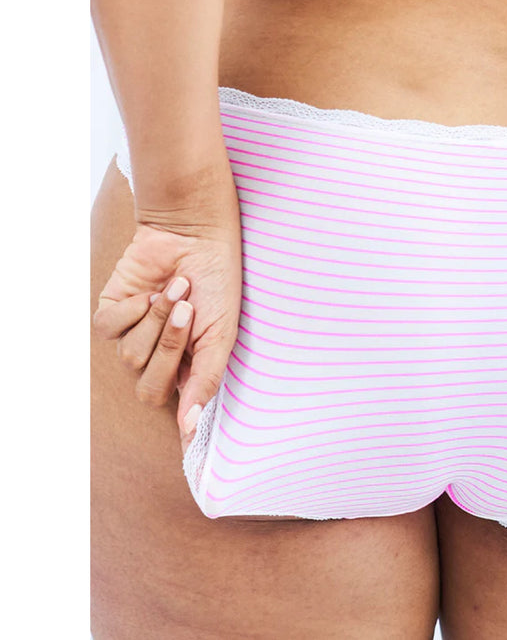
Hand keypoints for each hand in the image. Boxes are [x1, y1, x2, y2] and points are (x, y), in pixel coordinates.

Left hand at [93, 191, 241, 452]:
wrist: (195, 235)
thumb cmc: (218, 281)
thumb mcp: (223, 333)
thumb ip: (207, 379)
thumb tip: (190, 429)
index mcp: (190, 365)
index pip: (178, 410)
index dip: (180, 426)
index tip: (189, 444)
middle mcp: (160, 356)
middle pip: (149, 387)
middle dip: (170, 348)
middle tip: (190, 313)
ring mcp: (134, 335)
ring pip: (131, 356)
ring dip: (156, 320)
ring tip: (176, 290)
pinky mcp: (112, 312)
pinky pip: (110, 329)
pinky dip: (133, 309)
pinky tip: (150, 291)